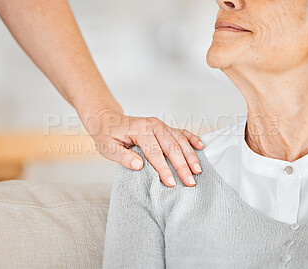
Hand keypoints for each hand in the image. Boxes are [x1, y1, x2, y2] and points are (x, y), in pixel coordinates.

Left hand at [85, 110, 204, 186]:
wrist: (108, 120)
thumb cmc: (107, 135)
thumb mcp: (107, 147)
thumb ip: (122, 157)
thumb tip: (138, 165)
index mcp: (140, 131)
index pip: (154, 152)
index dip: (163, 169)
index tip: (170, 183)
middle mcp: (153, 126)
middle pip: (172, 147)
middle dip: (182, 166)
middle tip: (190, 182)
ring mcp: (160, 125)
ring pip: (180, 140)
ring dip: (190, 156)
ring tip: (198, 171)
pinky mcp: (165, 127)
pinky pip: (181, 132)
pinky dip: (192, 139)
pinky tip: (200, 147)